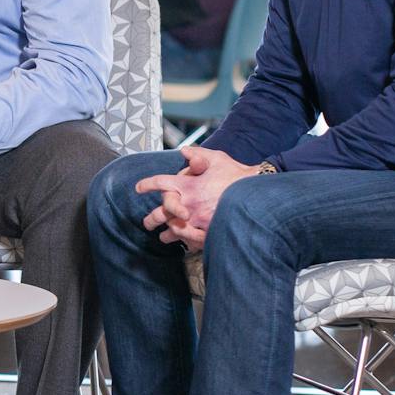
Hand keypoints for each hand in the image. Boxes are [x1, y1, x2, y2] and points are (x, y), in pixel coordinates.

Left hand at [134, 145, 264, 250]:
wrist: (257, 194)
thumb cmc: (236, 175)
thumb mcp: (217, 159)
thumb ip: (198, 155)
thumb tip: (184, 151)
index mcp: (186, 184)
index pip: (159, 183)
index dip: (147, 185)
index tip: (138, 188)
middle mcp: (187, 202)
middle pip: (160, 213)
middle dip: (151, 219)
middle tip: (147, 223)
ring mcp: (196, 219)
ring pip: (173, 230)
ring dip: (166, 234)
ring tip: (163, 237)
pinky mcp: (207, 232)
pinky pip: (189, 240)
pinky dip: (184, 241)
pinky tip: (183, 243)